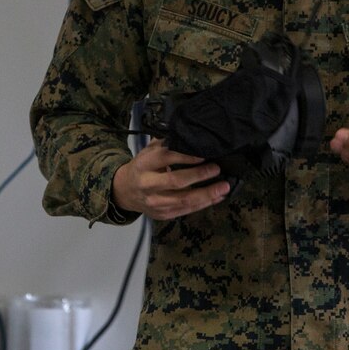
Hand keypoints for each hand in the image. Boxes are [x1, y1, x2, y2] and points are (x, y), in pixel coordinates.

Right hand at [112, 139, 229, 220]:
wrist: (125, 191)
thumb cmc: (142, 168)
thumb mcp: (148, 152)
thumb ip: (166, 143)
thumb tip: (190, 135)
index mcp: (144, 164)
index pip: (166, 158)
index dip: (186, 157)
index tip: (204, 154)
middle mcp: (148, 184)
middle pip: (176, 181)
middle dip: (199, 175)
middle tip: (217, 169)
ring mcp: (155, 202)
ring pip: (184, 200)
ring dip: (207, 194)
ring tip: (223, 187)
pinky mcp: (162, 214)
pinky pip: (186, 210)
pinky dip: (204, 204)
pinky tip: (217, 197)